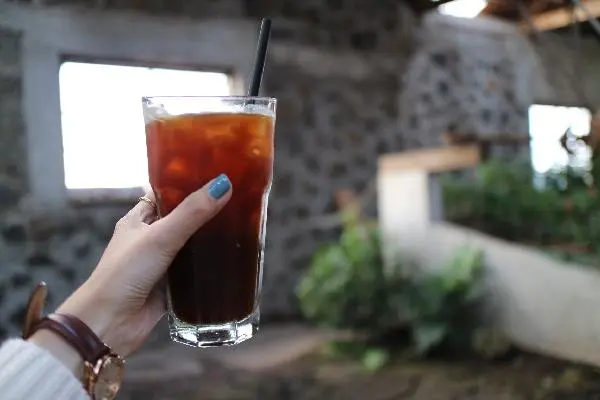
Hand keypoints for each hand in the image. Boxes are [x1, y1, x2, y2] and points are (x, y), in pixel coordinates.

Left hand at [53, 174, 231, 356]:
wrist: (109, 323)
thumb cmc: (125, 274)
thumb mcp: (160, 237)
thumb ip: (192, 213)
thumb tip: (223, 185)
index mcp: (138, 221)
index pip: (165, 193)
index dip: (186, 183)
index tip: (215, 174)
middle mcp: (149, 239)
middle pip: (182, 219)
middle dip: (205, 212)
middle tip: (237, 199)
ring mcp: (160, 264)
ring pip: (191, 246)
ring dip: (210, 240)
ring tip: (242, 225)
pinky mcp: (170, 287)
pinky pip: (194, 273)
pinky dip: (209, 268)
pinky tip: (232, 260)